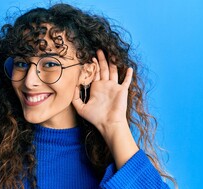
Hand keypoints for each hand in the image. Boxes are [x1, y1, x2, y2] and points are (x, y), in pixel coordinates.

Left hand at [72, 49, 137, 168]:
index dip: (92, 66)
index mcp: (96, 88)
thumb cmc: (95, 117)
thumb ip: (75, 97)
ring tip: (111, 53)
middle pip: (103, 69)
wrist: (109, 123)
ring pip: (113, 71)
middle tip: (99, 50)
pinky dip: (128, 75)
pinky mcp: (122, 90)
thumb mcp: (80, 107)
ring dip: (112, 62)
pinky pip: (126, 81)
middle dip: (101, 60)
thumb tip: (73, 86)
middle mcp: (105, 86)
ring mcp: (114, 87)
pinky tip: (129, 67)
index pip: (94, 74)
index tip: (90, 57)